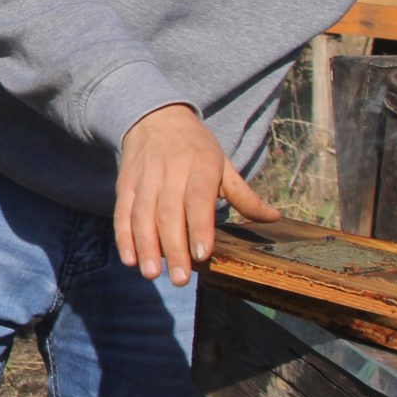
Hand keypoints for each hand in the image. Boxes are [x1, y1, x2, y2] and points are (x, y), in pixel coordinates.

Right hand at [114, 103, 280, 285]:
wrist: (154, 117)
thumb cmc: (195, 147)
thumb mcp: (223, 164)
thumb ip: (244, 195)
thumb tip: (274, 218)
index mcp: (200, 166)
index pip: (198, 199)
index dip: (199, 227)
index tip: (202, 255)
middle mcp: (170, 171)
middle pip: (169, 213)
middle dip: (173, 248)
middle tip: (181, 279)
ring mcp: (145, 178)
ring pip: (143, 215)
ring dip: (146, 246)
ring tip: (152, 273)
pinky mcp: (125, 184)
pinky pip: (123, 212)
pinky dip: (124, 236)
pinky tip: (130, 258)